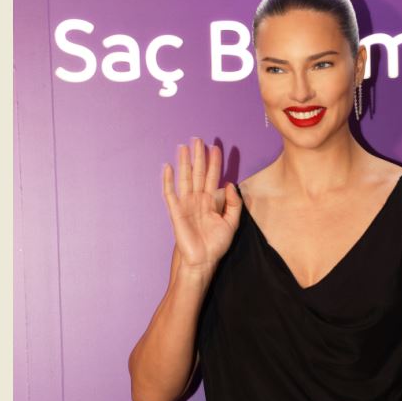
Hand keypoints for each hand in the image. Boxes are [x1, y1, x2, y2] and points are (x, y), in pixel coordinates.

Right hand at [161, 138, 241, 272]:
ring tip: (183, 146)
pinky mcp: (176, 212)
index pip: (212, 176)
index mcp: (211, 201)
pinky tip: (168, 167)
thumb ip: (233, 203)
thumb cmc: (216, 244)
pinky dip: (168, 180)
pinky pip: (170, 193)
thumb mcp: (232, 222)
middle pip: (197, 173)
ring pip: (185, 178)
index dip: (214, 162)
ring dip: (184, 162)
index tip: (216, 147)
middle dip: (198, 156)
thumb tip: (231, 184)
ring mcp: (186, 204)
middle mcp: (197, 199)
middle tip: (198, 139)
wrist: (203, 260)